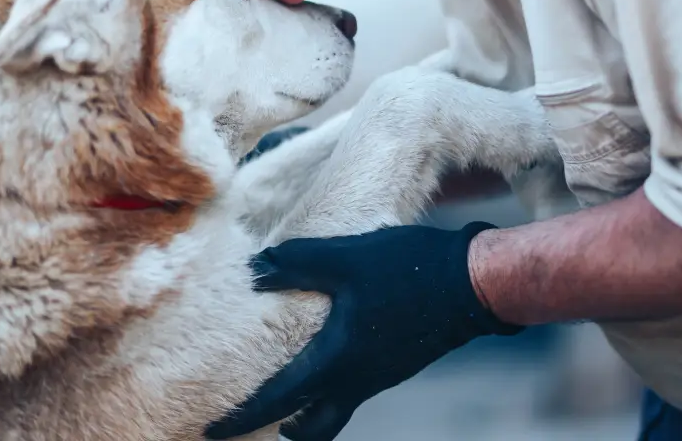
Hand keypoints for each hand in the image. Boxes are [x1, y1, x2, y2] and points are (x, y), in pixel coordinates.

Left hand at [206, 223, 521, 440]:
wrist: (469, 283)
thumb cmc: (407, 269)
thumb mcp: (347, 258)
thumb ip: (298, 262)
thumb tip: (255, 268)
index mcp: (339, 360)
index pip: (279, 399)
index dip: (242, 416)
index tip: (211, 430)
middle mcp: (358, 379)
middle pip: (312, 429)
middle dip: (276, 432)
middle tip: (246, 427)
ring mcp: (380, 375)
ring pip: (333, 413)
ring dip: (303, 415)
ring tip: (281, 404)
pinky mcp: (394, 362)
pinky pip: (351, 392)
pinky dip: (326, 394)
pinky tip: (323, 364)